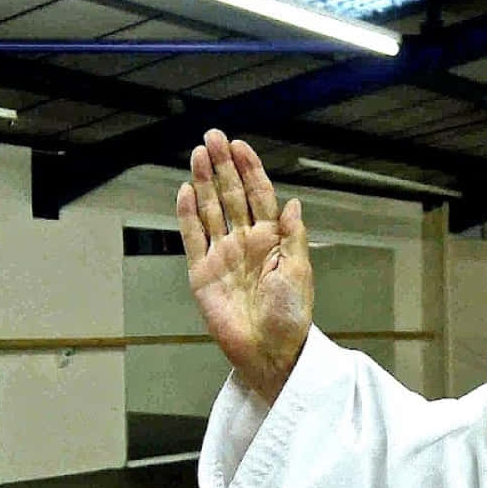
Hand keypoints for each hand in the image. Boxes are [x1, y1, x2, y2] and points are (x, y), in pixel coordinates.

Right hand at [177, 129, 312, 403]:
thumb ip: (293, 236)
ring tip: (199, 153)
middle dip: (224, 166)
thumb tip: (294, 202)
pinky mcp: (202, 273)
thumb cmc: (291, 315)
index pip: (260, 197)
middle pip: (232, 196)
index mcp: (272, 240)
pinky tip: (186, 190)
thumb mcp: (299, 271)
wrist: (269, 350)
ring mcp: (222, 255)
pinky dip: (187, 215)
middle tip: (213, 137)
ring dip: (205, 181)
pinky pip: (192, 238)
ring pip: (211, 210)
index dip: (251, 170)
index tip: (241, 145)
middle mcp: (245, 243)